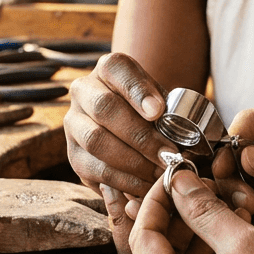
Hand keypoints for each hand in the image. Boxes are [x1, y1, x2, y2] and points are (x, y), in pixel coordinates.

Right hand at [64, 53, 178, 197]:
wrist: (128, 128)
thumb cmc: (150, 113)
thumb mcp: (160, 101)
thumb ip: (167, 110)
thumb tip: (179, 133)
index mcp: (108, 69)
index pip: (116, 69)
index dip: (137, 91)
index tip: (157, 111)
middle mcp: (83, 91)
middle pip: (104, 108)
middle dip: (140, 136)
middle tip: (168, 154)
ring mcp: (74, 123)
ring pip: (96, 141)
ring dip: (133, 161)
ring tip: (160, 172)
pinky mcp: (73, 155)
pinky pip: (95, 169)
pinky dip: (124, 180)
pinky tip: (145, 184)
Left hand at [101, 177, 253, 253]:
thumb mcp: (246, 244)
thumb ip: (205, 210)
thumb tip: (181, 185)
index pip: (143, 238)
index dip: (158, 200)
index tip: (174, 178)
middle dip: (174, 220)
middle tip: (195, 192)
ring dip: (189, 241)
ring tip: (219, 214)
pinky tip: (224, 242)